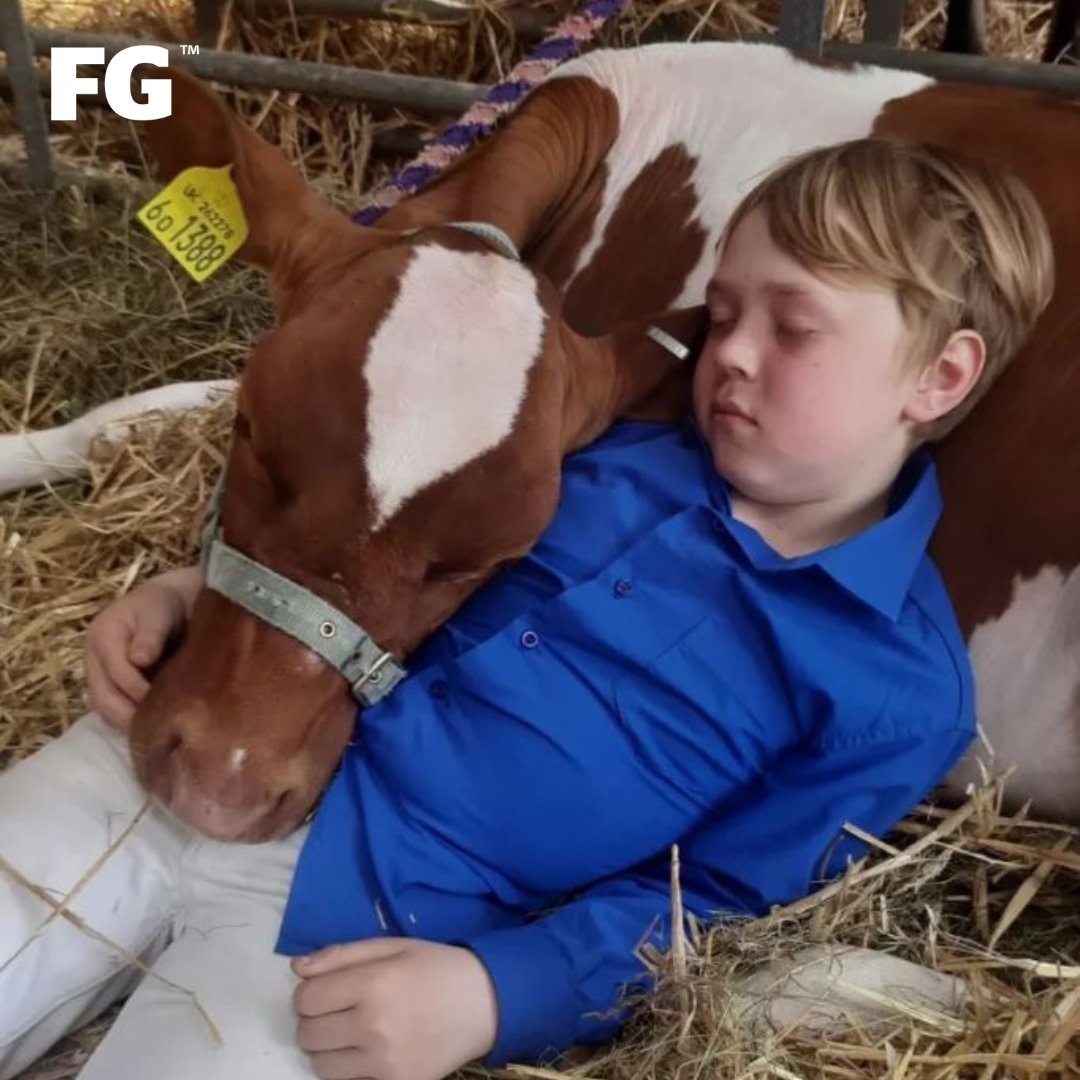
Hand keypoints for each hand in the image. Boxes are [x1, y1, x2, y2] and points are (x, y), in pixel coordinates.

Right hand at [83, 565, 201, 730]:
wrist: (168, 602)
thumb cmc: (165, 605)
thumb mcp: (160, 612)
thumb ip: (150, 635)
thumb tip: (139, 660)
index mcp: (103, 635)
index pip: (116, 673)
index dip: (138, 690)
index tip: (165, 702)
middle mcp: (93, 658)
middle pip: (102, 697)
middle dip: (128, 715)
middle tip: (159, 728)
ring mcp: (97, 673)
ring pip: (104, 708)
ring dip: (127, 722)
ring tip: (155, 731)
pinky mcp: (108, 684)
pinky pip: (111, 708)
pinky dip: (128, 719)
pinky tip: (150, 726)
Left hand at [292, 938, 498, 1079]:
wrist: (485, 1002)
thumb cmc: (436, 966)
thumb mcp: (392, 946)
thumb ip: (341, 954)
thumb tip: (296, 968)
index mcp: (372, 983)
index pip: (306, 998)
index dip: (309, 993)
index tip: (327, 991)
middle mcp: (373, 1026)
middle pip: (308, 1033)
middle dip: (315, 1020)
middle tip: (339, 1012)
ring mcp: (384, 1063)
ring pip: (321, 1065)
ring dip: (328, 1049)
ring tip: (353, 1034)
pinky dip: (350, 1070)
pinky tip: (369, 1053)